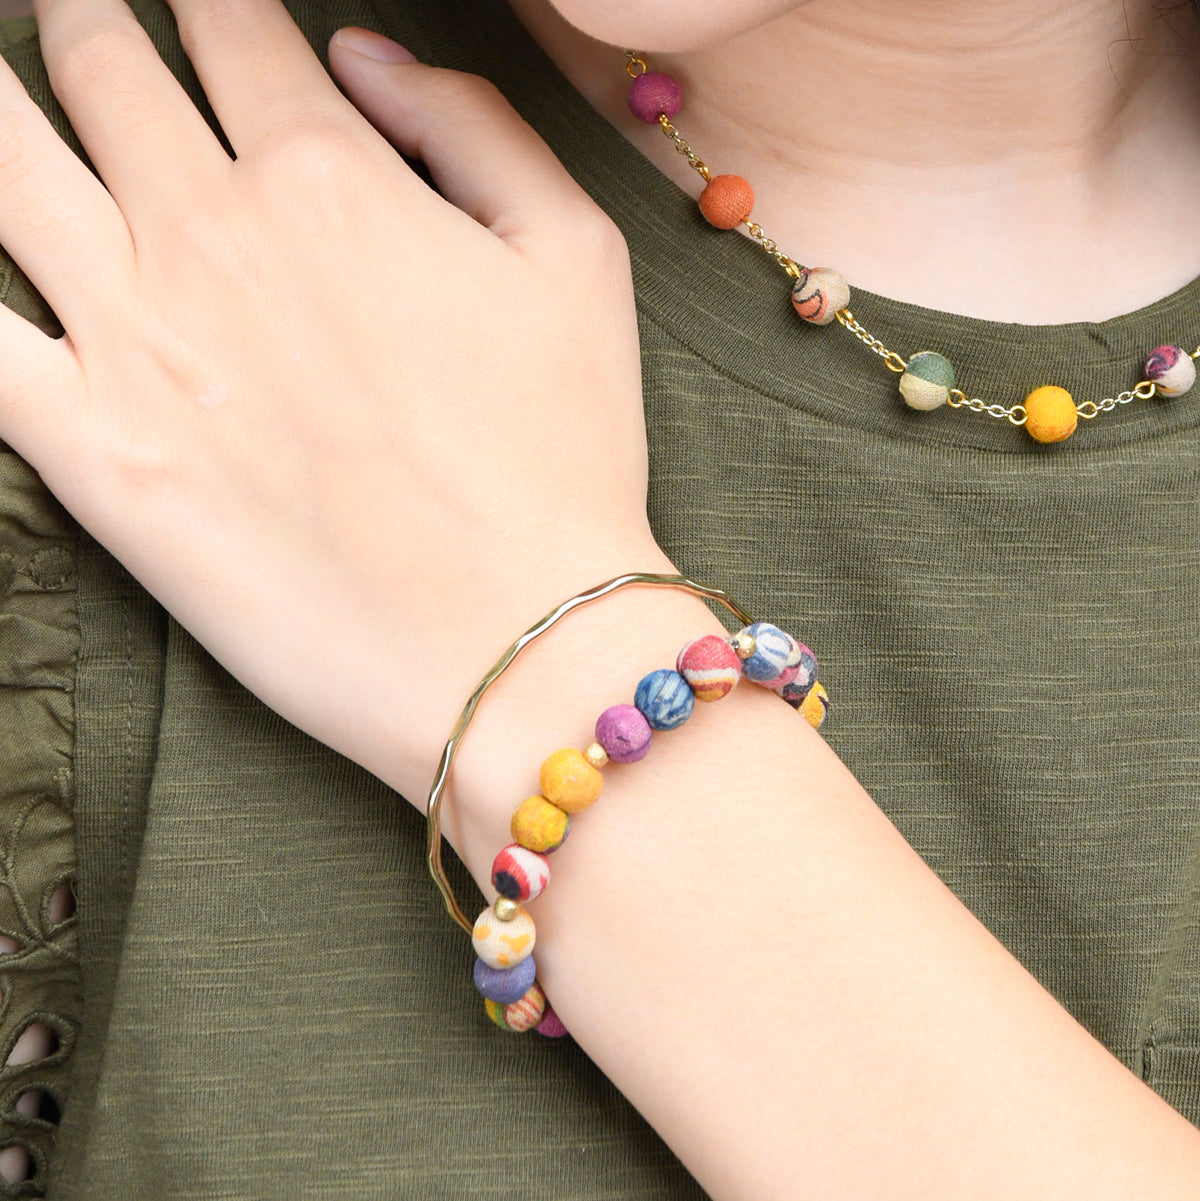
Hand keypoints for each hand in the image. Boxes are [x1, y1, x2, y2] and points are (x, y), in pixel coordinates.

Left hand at [0, 2, 666, 796]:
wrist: (518, 642)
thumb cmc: (564, 458)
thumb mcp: (577, 258)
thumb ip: (474, 127)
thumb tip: (362, 59)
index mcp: (331, 176)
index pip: (225, 18)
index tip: (198, 10)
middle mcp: (214, 232)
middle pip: (93, 60)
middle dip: (78, 18)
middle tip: (70, 20)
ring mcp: (136, 341)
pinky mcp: (93, 455)